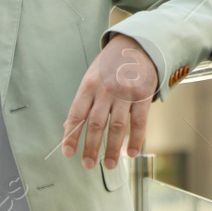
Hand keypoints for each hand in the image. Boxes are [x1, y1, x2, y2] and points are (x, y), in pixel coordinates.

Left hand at [61, 34, 157, 169]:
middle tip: (87, 165)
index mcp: (88, 85)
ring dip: (112, 149)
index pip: (77, 114)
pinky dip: (135, 140)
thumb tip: (69, 127)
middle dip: (90, 147)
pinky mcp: (143, 95)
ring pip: (117, 126)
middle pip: (95, 123)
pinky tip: (131, 153)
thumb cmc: (111, 65)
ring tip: (108, 165)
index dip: (71, 135)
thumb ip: (83, 102)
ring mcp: (125, 93)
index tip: (68, 153)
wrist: (138, 45)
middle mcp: (105, 90)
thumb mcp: (92, 77)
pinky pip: (139, 122)